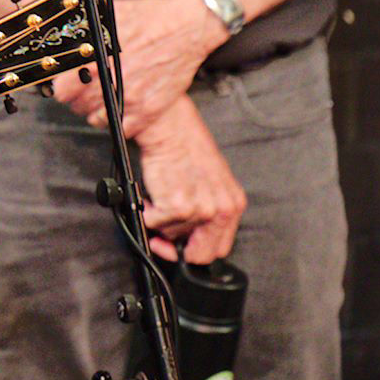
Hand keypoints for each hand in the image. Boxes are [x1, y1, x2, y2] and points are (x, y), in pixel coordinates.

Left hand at [55, 0, 225, 137]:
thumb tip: (67, 30)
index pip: (63, 89)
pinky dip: (116, 121)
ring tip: (98, 98)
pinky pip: (123, 129)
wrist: (188, 27)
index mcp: (98, 59)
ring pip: (97, 119)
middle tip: (81, 90)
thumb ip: (86, 26)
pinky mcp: (150, 110)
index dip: (62, 86)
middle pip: (78, 106)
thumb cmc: (151, 17)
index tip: (64, 83)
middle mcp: (113, 81)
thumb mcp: (111, 14)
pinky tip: (116, 108)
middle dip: (76, 98)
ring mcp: (132, 99)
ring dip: (93, 110)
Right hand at [136, 97, 246, 263]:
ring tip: (157, 198)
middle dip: (176, 248)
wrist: (169, 125)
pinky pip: (154, 223)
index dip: (196, 250)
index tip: (182, 245)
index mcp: (233, 203)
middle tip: (161, 237)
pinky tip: (150, 195)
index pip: (220, 247)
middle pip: (200, 253)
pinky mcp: (178, 206)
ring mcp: (201, 209)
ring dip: (160, 221)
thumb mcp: (210, 181)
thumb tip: (188, 234)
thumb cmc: (185, 144)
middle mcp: (222, 209)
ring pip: (173, 235)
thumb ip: (207, 209)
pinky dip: (146, 212)